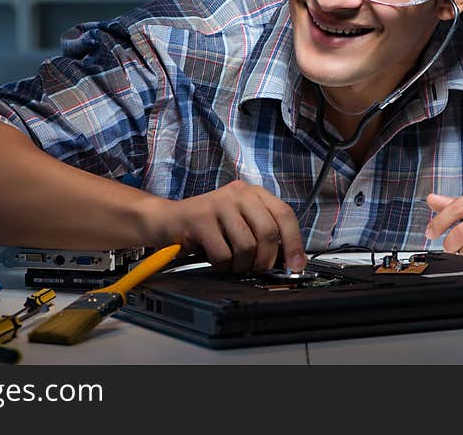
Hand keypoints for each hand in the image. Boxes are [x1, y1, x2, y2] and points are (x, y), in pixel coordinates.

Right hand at [147, 180, 306, 273]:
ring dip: (240, 264)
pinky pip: (223, 254)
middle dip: (265, 259)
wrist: (167, 221)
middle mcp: (238, 193)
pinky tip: (214, 259)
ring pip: (246, 246)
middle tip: (256, 269)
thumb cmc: (208, 227)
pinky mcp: (200, 218)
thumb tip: (292, 261)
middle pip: (268, 232)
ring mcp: (218, 203)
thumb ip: (265, 236)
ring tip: (231, 262)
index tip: (295, 266)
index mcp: (253, 193)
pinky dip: (222, 265)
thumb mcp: (240, 224)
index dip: (294, 244)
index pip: (285, 215)